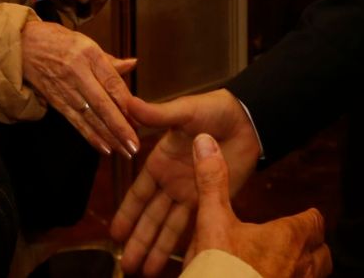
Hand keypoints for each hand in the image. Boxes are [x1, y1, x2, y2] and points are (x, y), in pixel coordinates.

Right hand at [20, 20, 139, 156]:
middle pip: (102, 103)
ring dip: (108, 136)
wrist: (22, 45)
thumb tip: (133, 64)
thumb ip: (109, 60)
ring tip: (124, 151)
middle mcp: (77, 71)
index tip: (142, 119)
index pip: (112, 81)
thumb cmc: (58, 41)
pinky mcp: (55, 100)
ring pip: (89, 116)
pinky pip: (75, 121)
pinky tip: (104, 148)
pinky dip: (90, 135)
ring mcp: (64, 87)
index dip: (127, 102)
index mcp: (89, 53)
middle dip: (120, 127)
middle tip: (135, 145)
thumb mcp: (85, 42)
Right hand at [113, 89, 260, 276]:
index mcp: (160, 162)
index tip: (115, 235)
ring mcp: (192, 193)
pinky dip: (189, 243)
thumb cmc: (214, 110)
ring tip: (145, 272)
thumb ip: (157, 114)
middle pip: (152, 218)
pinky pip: (198, 225)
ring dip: (158, 248)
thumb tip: (128, 102)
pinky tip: (184, 261)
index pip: (139, 194)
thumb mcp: (183, 110)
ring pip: (171, 227)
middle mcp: (172, 182)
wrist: (248, 119)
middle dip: (139, 241)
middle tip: (126, 265)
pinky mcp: (214, 199)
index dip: (127, 215)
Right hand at [187, 135, 329, 277]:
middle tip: (297, 245)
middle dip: (314, 248)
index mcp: (287, 238)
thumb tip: (205, 142)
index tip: (301, 217)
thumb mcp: (211, 223)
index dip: (308, 218)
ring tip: (286, 266)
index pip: (314, 221)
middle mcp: (300, 266)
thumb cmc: (220, 271)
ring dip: (306, 270)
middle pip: (324, 255)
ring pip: (315, 277)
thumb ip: (212, 183)